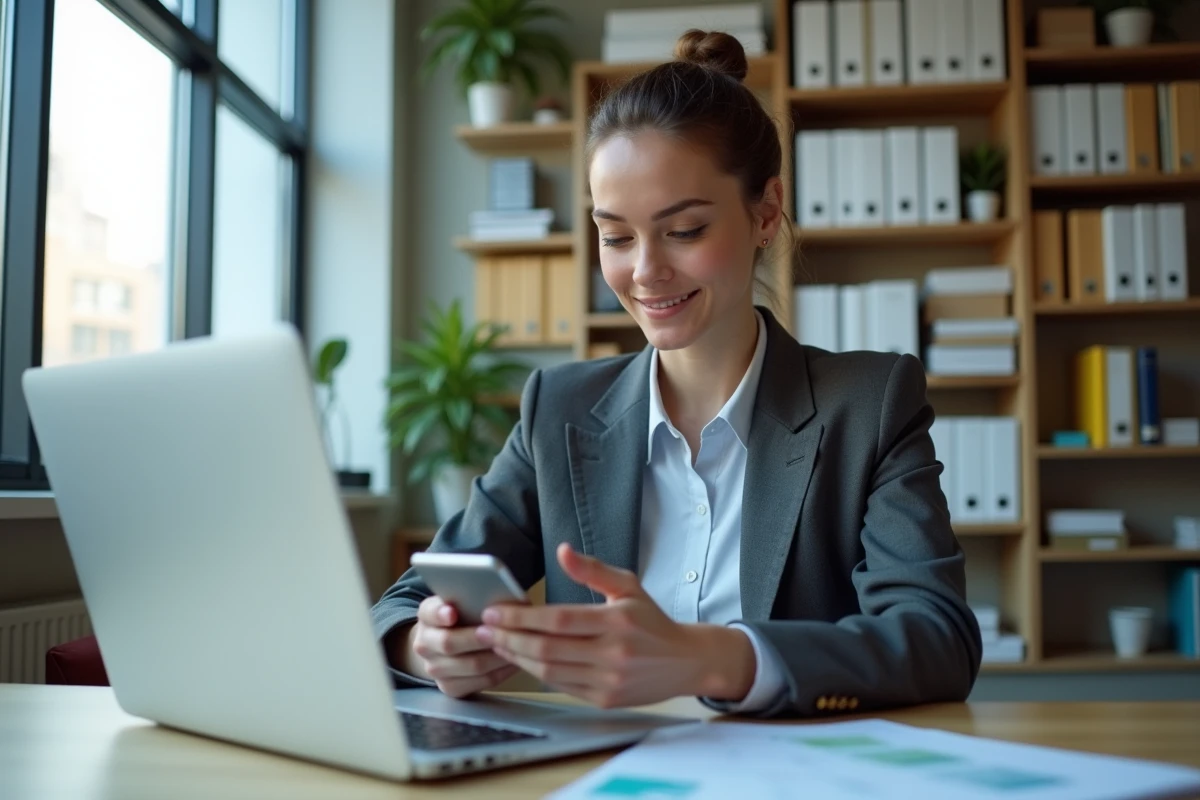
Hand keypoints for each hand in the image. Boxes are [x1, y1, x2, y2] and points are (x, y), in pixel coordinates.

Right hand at [402, 595, 519, 697]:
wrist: (443, 647)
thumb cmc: (462, 617)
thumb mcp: (461, 601)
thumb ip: (474, 597)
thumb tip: (502, 594)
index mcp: (427, 615)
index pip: (430, 612)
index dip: (440, 614)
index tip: (452, 613)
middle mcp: (424, 643)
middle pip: (449, 643)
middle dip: (478, 638)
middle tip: (500, 632)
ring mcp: (434, 668)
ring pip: (471, 665)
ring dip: (496, 656)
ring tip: (516, 646)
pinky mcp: (449, 687)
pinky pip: (479, 682)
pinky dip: (500, 671)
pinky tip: (513, 661)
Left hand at [476, 543, 755, 708]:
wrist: (685, 662)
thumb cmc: (652, 620)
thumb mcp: (628, 586)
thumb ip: (592, 569)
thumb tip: (561, 550)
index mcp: (617, 621)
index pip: (558, 619)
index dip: (522, 617)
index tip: (495, 611)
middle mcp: (613, 654)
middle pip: (547, 648)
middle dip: (509, 638)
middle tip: (485, 628)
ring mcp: (608, 680)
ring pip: (549, 671)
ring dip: (517, 657)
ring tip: (497, 643)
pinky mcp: (605, 700)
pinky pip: (561, 686)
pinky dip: (538, 673)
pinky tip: (522, 659)